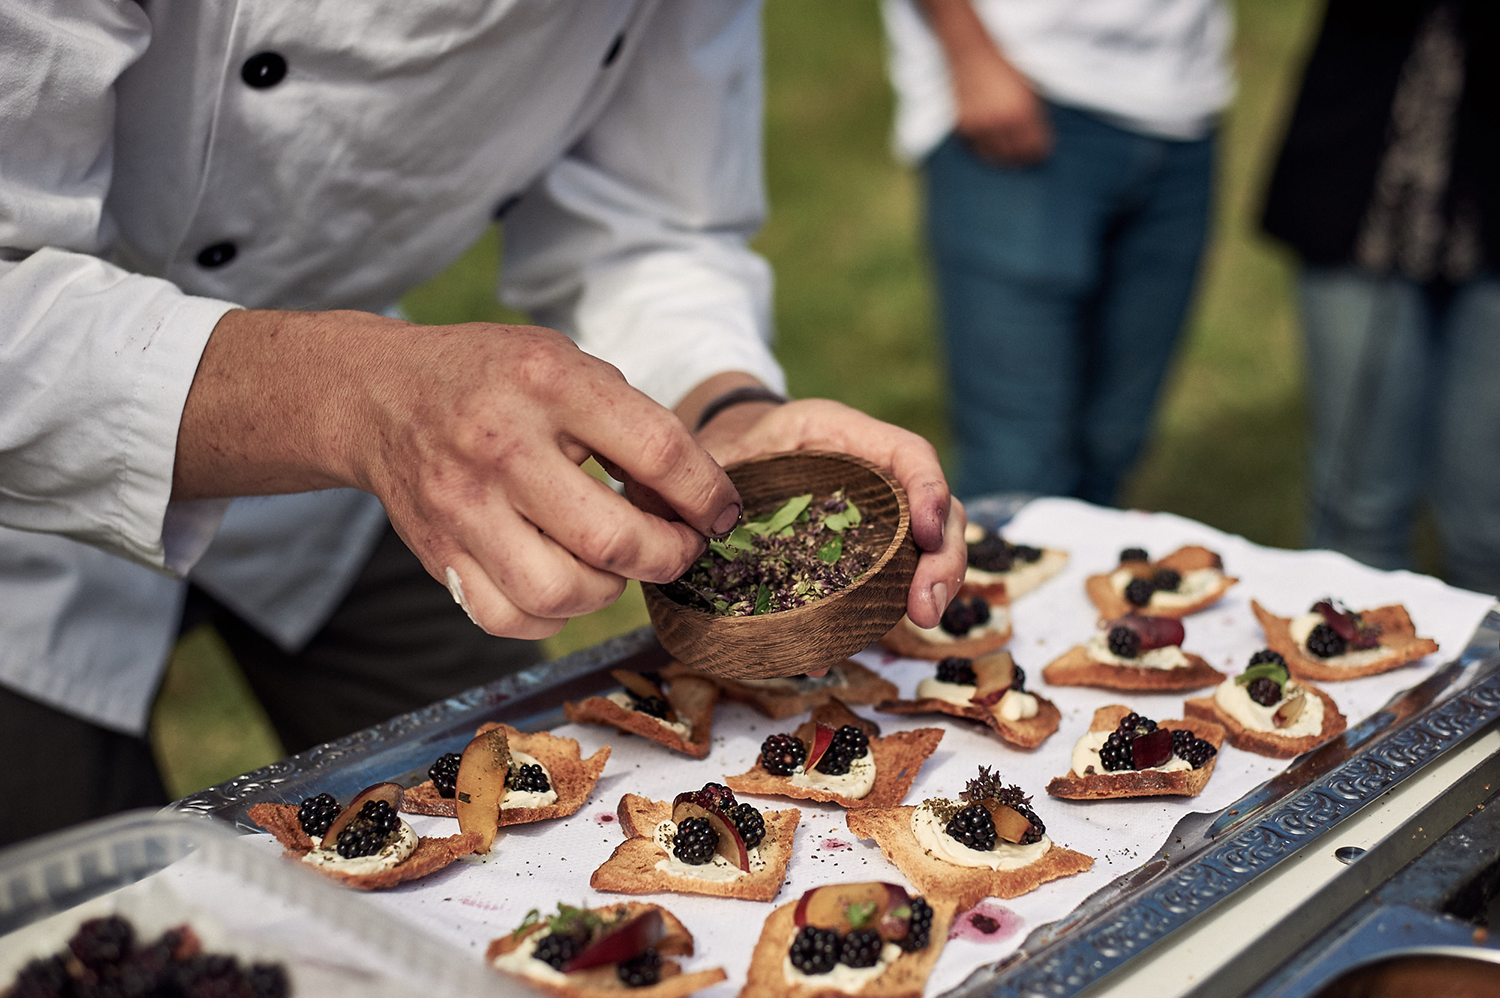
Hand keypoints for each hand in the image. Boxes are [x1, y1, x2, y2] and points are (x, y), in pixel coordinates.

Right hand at [174, 309, 743, 638]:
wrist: (382, 396)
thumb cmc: (496, 380)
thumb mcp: (567, 366)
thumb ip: (633, 425)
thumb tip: (698, 504)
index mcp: (547, 382)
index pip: (657, 451)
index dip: (707, 495)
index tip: (723, 513)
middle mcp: (500, 445)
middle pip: (613, 539)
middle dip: (669, 555)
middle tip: (680, 547)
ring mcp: (462, 506)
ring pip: (563, 591)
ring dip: (612, 588)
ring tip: (616, 561)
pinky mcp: (437, 554)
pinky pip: (512, 618)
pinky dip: (555, 614)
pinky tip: (566, 582)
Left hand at [694, 395, 967, 629]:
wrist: (731, 453)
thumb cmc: (732, 445)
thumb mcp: (722, 444)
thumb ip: (716, 471)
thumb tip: (700, 527)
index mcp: (843, 435)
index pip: (909, 454)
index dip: (928, 492)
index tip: (926, 534)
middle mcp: (873, 476)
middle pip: (936, 512)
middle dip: (942, 559)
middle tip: (927, 606)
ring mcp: (874, 518)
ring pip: (923, 551)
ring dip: (928, 589)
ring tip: (921, 620)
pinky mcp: (858, 555)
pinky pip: (880, 585)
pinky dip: (871, 619)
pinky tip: (833, 654)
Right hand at [951, 54, 1052, 164]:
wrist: (972, 56)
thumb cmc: (1004, 69)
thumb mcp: (1028, 88)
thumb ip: (1035, 114)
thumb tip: (1040, 139)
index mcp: (1022, 110)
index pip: (1035, 146)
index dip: (1040, 153)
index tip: (1041, 154)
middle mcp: (1002, 121)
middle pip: (1016, 155)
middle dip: (1023, 159)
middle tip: (1026, 159)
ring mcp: (982, 125)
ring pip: (996, 157)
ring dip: (1005, 159)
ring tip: (1010, 157)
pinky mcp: (965, 127)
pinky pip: (979, 150)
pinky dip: (987, 152)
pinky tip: (993, 148)